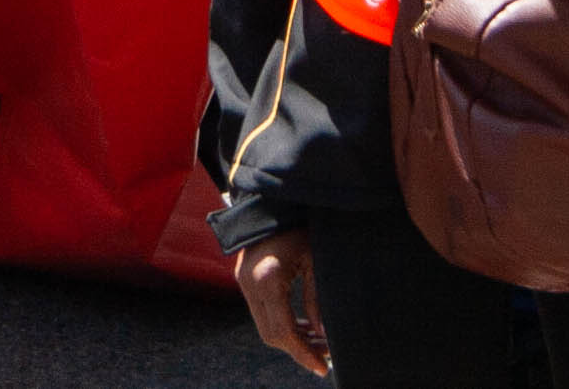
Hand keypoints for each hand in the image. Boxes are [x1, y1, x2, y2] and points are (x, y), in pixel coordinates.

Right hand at [233, 229, 329, 378]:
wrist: (271, 201)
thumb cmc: (298, 224)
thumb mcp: (315, 259)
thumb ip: (316, 299)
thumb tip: (323, 334)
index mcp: (268, 279)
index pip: (284, 330)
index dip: (303, 353)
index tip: (322, 368)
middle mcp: (250, 284)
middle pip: (271, 334)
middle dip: (299, 350)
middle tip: (325, 357)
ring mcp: (244, 282)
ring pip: (265, 326)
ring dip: (291, 338)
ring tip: (319, 344)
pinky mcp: (245, 280)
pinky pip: (263, 312)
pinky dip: (283, 323)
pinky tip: (305, 327)